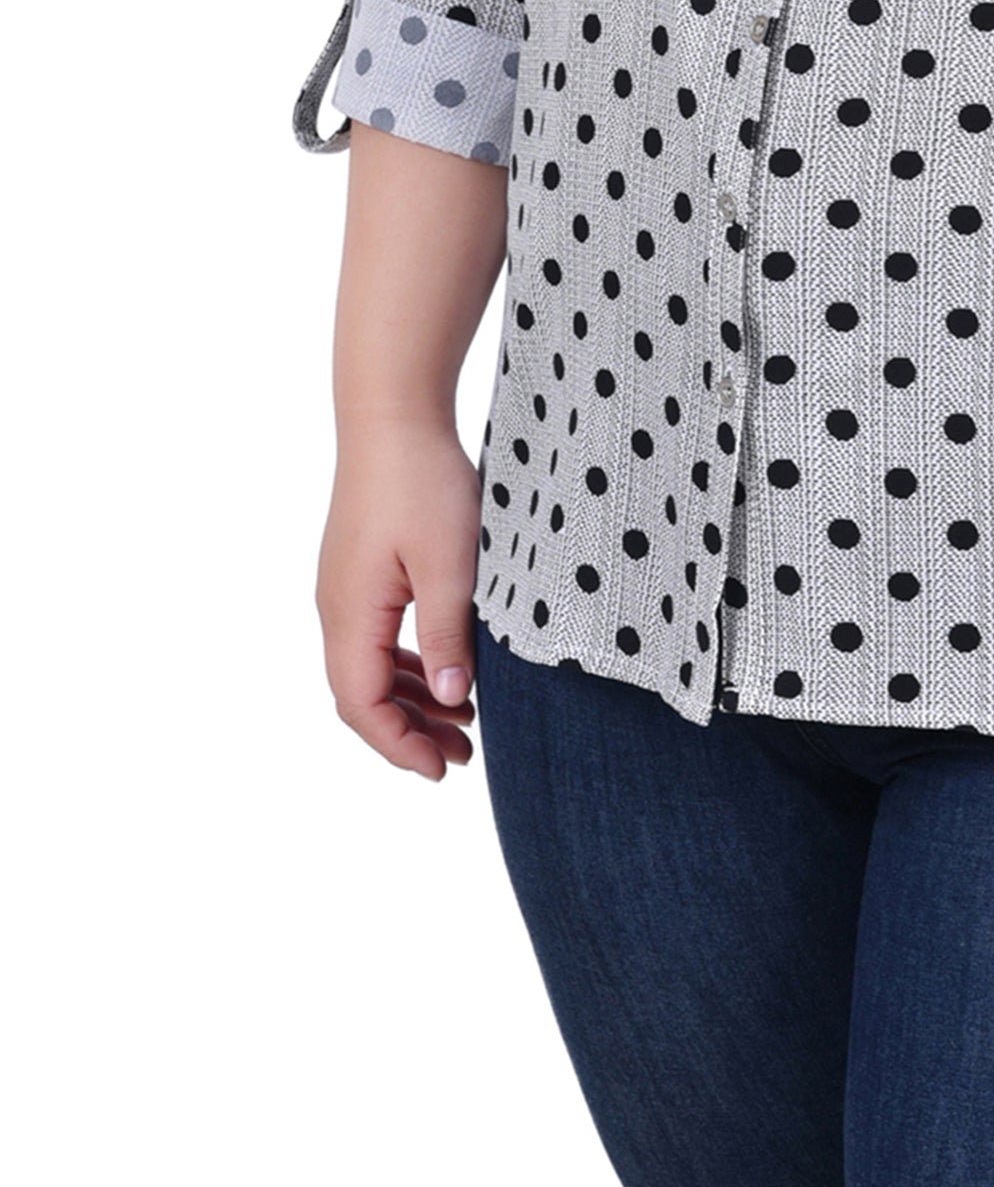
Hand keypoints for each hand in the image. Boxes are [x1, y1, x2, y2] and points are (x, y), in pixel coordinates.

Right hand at [316, 420, 483, 779]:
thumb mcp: (449, 564)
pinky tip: (446, 671)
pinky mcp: (360, 571)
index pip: (362, 705)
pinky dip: (409, 665)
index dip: (399, 746)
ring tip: (464, 720)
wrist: (393, 416)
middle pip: (361, 695)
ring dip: (412, 700)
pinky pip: (377, 638)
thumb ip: (448, 635)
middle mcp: (337, 608)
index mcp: (351, 614)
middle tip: (463, 754)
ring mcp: (345, 589)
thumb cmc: (422, 482)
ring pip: (369, 667)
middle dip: (408, 732)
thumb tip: (453, 699)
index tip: (443, 770)